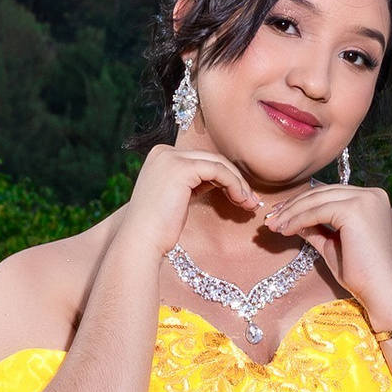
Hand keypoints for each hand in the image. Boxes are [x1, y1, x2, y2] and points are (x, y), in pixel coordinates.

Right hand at [124, 135, 258, 257]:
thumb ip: (193, 182)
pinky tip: (240, 200)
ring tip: (249, 203)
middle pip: (210, 159)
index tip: (240, 195)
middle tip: (250, 200)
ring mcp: (171, 158)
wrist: (141, 240)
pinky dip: (234, 184)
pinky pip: (218, 171)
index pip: (200, 159)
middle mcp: (164, 152)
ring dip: (238, 183)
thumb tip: (220, 180)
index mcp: (160, 155)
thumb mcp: (177, 197)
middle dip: (234, 179)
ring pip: (218, 163)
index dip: (224, 176)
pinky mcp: (182, 168)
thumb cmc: (158, 227)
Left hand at [253, 178, 391, 326]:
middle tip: (270, 219)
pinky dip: (297, 220)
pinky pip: (316, 212)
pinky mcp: (355, 210)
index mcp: (371, 198)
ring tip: (273, 226)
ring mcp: (364, 200)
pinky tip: (285, 231)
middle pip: (321, 193)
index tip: (280, 214)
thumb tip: (292, 219)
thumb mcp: (332, 243)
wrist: (379, 290)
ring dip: (290, 213)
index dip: (302, 202)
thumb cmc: (359, 272)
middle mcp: (371, 194)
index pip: (329, 194)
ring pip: (316, 200)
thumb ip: (316, 228)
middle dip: (292, 206)